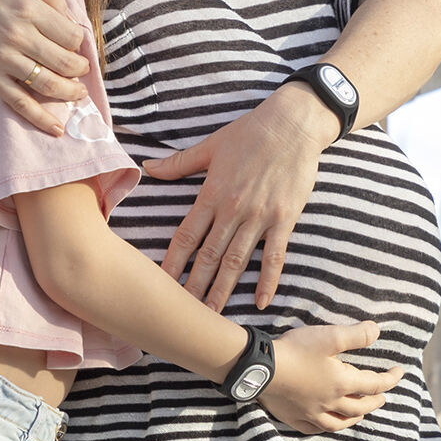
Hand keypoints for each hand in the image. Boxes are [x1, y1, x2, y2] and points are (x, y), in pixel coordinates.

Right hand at [0, 0, 89, 132]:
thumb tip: (69, 13)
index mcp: (28, 9)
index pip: (71, 35)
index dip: (78, 42)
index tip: (74, 43)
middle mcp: (19, 36)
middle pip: (65, 62)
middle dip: (80, 68)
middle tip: (81, 68)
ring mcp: (4, 59)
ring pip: (49, 84)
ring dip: (70, 92)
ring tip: (78, 92)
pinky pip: (20, 103)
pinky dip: (40, 118)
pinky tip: (56, 128)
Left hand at [148, 85, 335, 311]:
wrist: (293, 124)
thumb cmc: (250, 131)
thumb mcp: (211, 145)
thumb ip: (179, 163)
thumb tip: (148, 166)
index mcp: (212, 193)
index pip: (186, 235)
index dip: (172, 262)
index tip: (159, 284)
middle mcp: (233, 210)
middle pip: (209, 256)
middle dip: (194, 287)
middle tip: (182, 313)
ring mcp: (260, 217)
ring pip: (238, 261)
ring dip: (224, 291)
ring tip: (212, 316)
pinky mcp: (284, 219)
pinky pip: (275, 256)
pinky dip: (268, 280)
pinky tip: (261, 302)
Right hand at [261, 322, 402, 433]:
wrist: (262, 369)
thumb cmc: (297, 351)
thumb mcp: (329, 336)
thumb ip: (356, 335)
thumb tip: (378, 331)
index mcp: (342, 384)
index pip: (373, 384)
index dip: (389, 378)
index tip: (399, 372)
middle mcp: (331, 403)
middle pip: (360, 407)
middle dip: (375, 401)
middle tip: (383, 396)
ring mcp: (312, 414)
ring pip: (340, 423)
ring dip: (355, 418)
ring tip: (361, 413)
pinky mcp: (295, 417)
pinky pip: (315, 429)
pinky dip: (325, 427)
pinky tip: (326, 423)